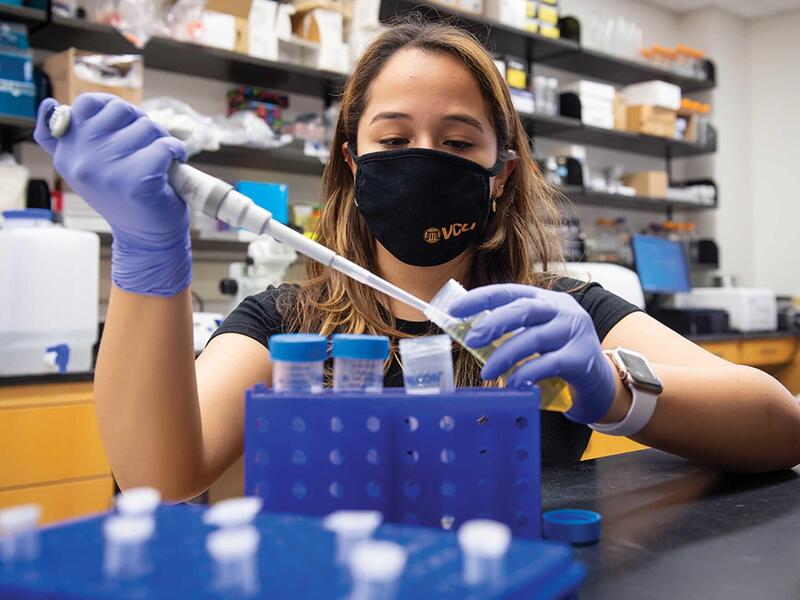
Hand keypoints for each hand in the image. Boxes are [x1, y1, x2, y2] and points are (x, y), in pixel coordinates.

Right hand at [34, 93, 190, 295]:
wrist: (145, 239)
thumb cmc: (124, 197)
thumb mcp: (87, 167)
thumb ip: (66, 139)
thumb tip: (51, 104)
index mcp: (66, 153)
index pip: (85, 104)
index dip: (113, 109)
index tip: (125, 127)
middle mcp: (81, 160)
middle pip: (121, 110)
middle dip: (141, 123)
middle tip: (146, 147)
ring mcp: (107, 170)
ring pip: (147, 126)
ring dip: (161, 140)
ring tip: (158, 162)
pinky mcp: (136, 180)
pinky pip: (165, 145)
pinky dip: (176, 152)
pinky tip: (172, 167)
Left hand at [449, 283, 617, 423]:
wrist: (599, 381)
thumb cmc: (559, 355)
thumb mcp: (535, 336)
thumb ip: (510, 332)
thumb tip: (468, 335)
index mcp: (546, 300)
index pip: (510, 291)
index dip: (481, 298)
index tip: (455, 309)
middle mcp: (563, 310)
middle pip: (525, 309)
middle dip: (494, 323)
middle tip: (472, 340)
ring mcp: (575, 332)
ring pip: (534, 338)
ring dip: (505, 355)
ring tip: (487, 371)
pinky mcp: (581, 358)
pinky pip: (548, 364)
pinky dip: (526, 373)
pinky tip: (513, 383)